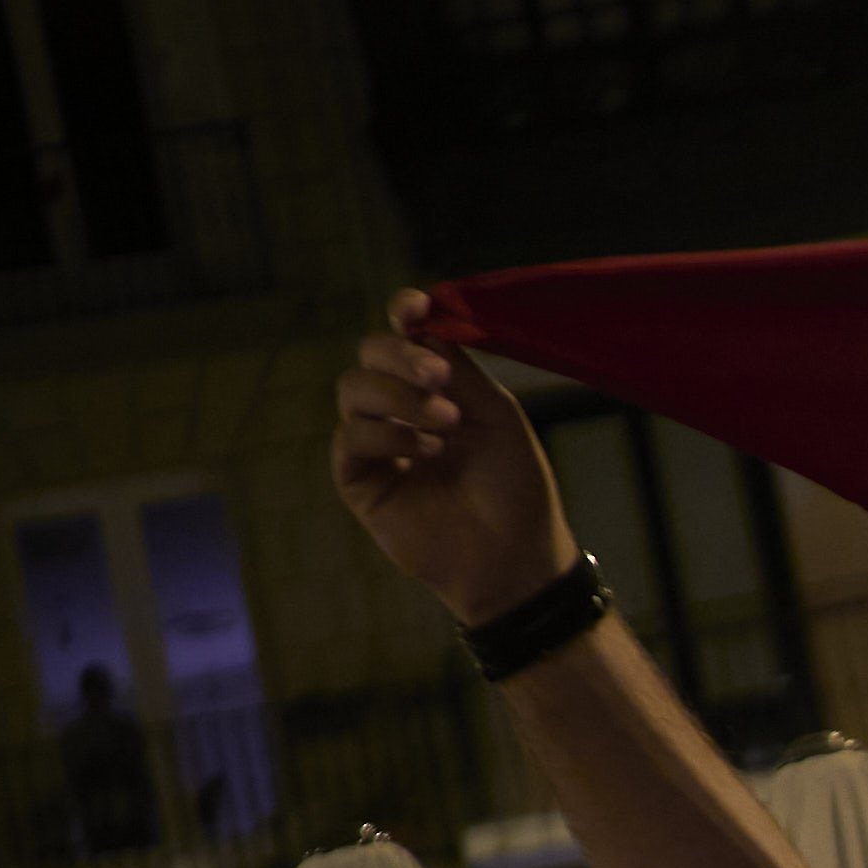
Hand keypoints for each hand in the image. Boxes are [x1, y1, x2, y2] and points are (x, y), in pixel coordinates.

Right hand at [333, 292, 580, 626]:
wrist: (514, 557)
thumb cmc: (515, 487)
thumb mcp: (496, 415)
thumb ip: (460, 368)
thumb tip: (424, 319)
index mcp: (436, 386)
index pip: (404, 334)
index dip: (404, 313)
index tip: (415, 310)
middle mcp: (400, 407)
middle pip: (370, 353)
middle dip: (401, 355)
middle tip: (439, 377)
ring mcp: (377, 442)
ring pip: (354, 389)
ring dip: (400, 398)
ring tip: (447, 423)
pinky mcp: (359, 479)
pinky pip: (352, 437)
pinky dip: (389, 436)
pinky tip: (430, 450)